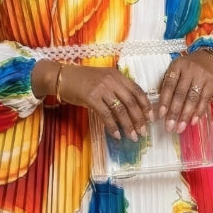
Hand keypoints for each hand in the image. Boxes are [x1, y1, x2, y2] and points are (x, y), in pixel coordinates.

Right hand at [33, 61, 151, 139]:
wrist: (61, 76)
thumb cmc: (82, 80)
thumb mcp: (103, 79)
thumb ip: (116, 88)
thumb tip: (129, 108)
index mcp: (117, 75)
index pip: (137, 90)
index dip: (146, 105)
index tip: (151, 118)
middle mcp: (112, 80)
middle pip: (131, 102)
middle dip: (139, 119)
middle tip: (143, 132)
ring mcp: (101, 89)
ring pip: (120, 110)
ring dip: (128, 125)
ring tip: (132, 136)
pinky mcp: (91, 98)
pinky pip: (106, 115)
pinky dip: (112, 126)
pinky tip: (116, 135)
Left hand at [157, 50, 212, 131]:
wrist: (209, 57)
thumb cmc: (188, 68)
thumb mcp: (176, 70)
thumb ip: (169, 84)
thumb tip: (161, 108)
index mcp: (177, 66)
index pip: (169, 85)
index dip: (164, 101)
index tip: (161, 115)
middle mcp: (189, 70)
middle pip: (180, 94)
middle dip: (174, 112)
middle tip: (170, 127)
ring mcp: (202, 76)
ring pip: (192, 98)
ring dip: (186, 115)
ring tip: (180, 128)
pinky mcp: (212, 82)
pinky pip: (204, 99)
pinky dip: (198, 112)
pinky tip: (193, 122)